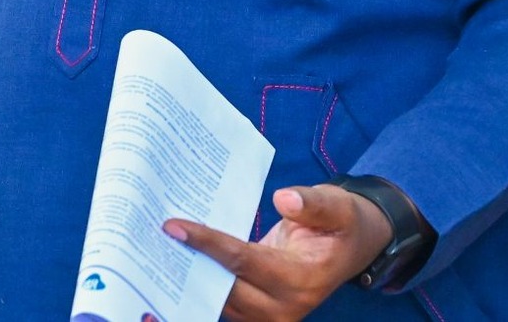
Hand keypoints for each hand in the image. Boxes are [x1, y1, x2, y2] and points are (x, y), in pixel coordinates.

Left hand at [165, 183, 394, 321]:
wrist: (354, 247)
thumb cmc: (342, 224)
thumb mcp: (338, 206)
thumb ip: (314, 203)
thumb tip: (283, 198)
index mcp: (300, 280)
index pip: (242, 262)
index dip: (207, 243)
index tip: (174, 226)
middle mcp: (282, 308)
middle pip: (223, 289)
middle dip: (189, 265)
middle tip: (153, 238)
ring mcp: (270, 316)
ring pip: (219, 302)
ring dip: (190, 278)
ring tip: (158, 248)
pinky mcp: (259, 313)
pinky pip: (224, 302)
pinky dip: (202, 284)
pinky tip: (179, 259)